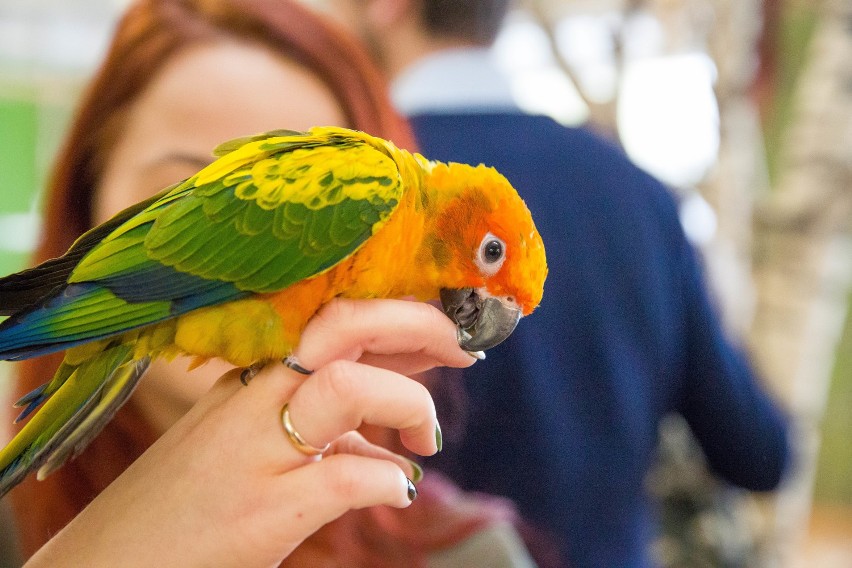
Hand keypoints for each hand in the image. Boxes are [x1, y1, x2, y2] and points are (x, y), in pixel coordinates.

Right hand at [26, 299, 475, 567]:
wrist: (109, 564)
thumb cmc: (186, 506)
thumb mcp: (247, 448)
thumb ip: (321, 434)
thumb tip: (388, 443)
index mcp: (251, 379)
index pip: (334, 318)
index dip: (402, 313)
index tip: (447, 328)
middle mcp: (251, 400)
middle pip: (343, 324)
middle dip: (416, 321)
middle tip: (462, 348)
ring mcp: (255, 451)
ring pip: (348, 386)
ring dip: (407, 402)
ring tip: (425, 438)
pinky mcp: (264, 510)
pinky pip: (348, 475)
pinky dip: (389, 480)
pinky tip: (394, 492)